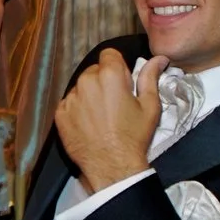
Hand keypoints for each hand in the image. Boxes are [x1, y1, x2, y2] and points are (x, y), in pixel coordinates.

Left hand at [51, 48, 165, 193]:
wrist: (113, 165)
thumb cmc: (134, 136)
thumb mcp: (149, 106)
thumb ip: (150, 77)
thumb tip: (158, 59)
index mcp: (109, 75)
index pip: (109, 54)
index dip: (118, 67)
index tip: (123, 82)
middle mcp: (86, 82)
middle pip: (94, 70)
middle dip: (104, 81)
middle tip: (115, 102)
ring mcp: (70, 98)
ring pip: (81, 87)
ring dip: (90, 95)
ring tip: (102, 116)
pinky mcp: (60, 113)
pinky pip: (69, 103)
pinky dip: (78, 109)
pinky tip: (90, 124)